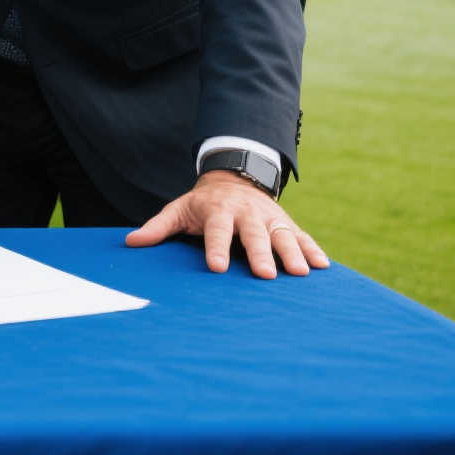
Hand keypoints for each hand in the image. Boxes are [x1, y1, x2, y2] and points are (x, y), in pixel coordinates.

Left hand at [125, 170, 330, 278]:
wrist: (233, 179)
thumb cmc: (200, 204)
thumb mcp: (177, 209)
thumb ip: (158, 227)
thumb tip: (130, 242)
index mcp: (217, 211)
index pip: (216, 231)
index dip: (215, 248)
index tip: (216, 268)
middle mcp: (246, 213)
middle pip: (253, 234)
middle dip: (260, 254)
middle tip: (265, 276)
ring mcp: (269, 217)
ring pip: (282, 235)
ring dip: (292, 253)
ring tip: (301, 274)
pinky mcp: (286, 223)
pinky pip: (302, 236)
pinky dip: (313, 249)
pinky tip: (323, 266)